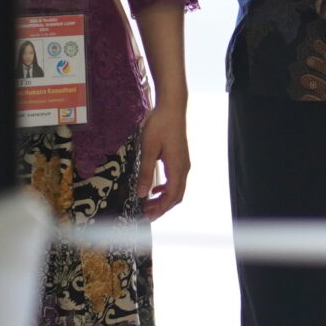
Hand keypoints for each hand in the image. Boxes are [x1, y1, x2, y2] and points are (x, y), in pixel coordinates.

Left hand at [137, 97, 190, 219]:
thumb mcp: (148, 149)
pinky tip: (155, 189)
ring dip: (163, 200)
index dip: (159, 209)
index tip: (145, 217)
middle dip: (161, 208)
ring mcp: (184, 164)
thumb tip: (142, 194)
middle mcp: (184, 168)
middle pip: (176, 196)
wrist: (172, 109)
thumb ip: (146, 173)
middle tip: (144, 214)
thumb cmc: (159, 126)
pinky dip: (166, 189)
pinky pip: (176, 181)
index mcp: (177, 168)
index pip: (171, 196)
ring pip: (177, 189)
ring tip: (147, 204)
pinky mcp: (180, 159)